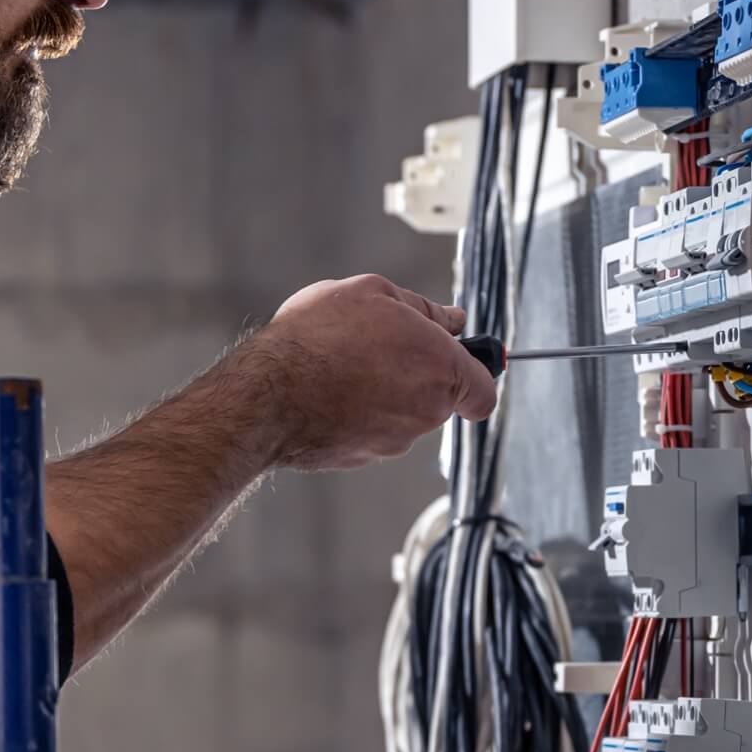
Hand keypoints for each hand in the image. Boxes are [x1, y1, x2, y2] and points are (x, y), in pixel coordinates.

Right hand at [250, 274, 497, 470]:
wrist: (267, 394)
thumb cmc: (319, 338)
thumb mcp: (373, 293)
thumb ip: (423, 308)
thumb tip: (452, 320)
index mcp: (441, 370)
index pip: (484, 392)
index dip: (474, 376)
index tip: (456, 363)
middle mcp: (425, 413)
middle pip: (436, 398)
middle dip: (414, 374)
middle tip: (374, 345)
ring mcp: (392, 441)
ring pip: (400, 415)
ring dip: (381, 392)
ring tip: (340, 365)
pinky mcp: (360, 458)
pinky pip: (367, 432)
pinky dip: (355, 415)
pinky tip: (325, 391)